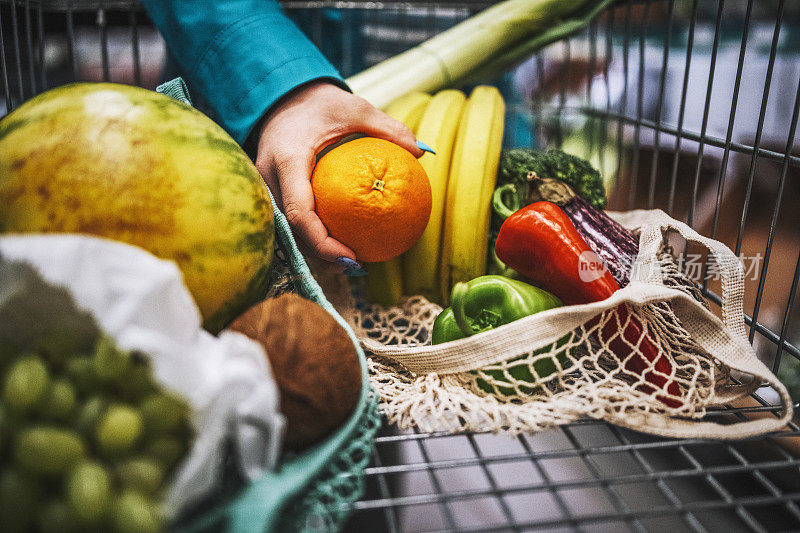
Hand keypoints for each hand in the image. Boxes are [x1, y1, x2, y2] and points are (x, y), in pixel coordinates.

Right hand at [254, 81, 422, 272]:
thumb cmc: (318, 102)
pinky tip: (342, 243)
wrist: (280, 96)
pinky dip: (315, 236)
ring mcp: (268, 187)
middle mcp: (270, 179)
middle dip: (321, 256)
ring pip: (290, 232)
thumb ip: (386, 128)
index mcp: (287, 160)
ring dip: (317, 252)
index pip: (299, 213)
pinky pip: (293, 221)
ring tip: (351, 263)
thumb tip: (420, 151)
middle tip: (356, 266)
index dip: (321, 242)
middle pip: (292, 232)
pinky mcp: (274, 192)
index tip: (349, 255)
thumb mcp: (354, 107)